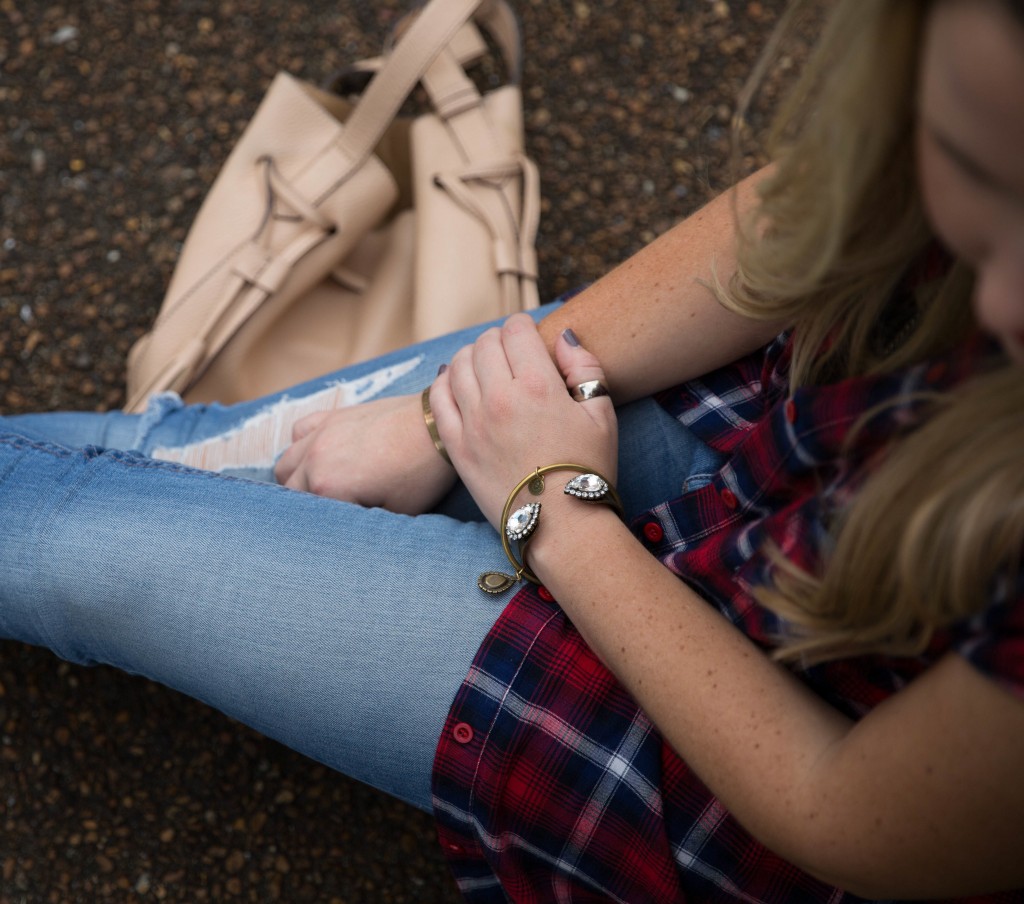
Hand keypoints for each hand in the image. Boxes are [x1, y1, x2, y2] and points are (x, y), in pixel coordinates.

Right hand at [274, 392, 456, 513]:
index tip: (338, 531)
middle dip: (307, 506)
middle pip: (289, 491)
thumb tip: (348, 530)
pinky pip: (299, 431)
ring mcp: (321, 432)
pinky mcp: (332, 416)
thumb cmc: (421, 473)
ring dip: (297, 478)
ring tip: (322, 489)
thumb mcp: (395, 513)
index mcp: (327, 485)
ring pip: (286, 462)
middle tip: (335, 513)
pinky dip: (302, 446)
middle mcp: (315, 457)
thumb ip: (361, 522)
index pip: (305, 518)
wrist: (439, 427)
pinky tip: (321, 455)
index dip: (320, 529)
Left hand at [430, 313, 617, 528]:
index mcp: (537, 386)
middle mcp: (499, 399)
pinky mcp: (457, 446)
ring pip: (458, 365)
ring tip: (485, 366)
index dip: (523, 326)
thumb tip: (561, 336)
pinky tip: (458, 384)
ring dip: (472, 357)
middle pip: (485, 343)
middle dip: (498, 339)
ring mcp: (473, 423)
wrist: (561, 525)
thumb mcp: (602, 414)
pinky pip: (438, 398)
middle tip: (509, 351)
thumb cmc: (588, 469)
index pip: (516, 330)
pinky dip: (445, 382)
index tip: (529, 335)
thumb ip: (584, 367)